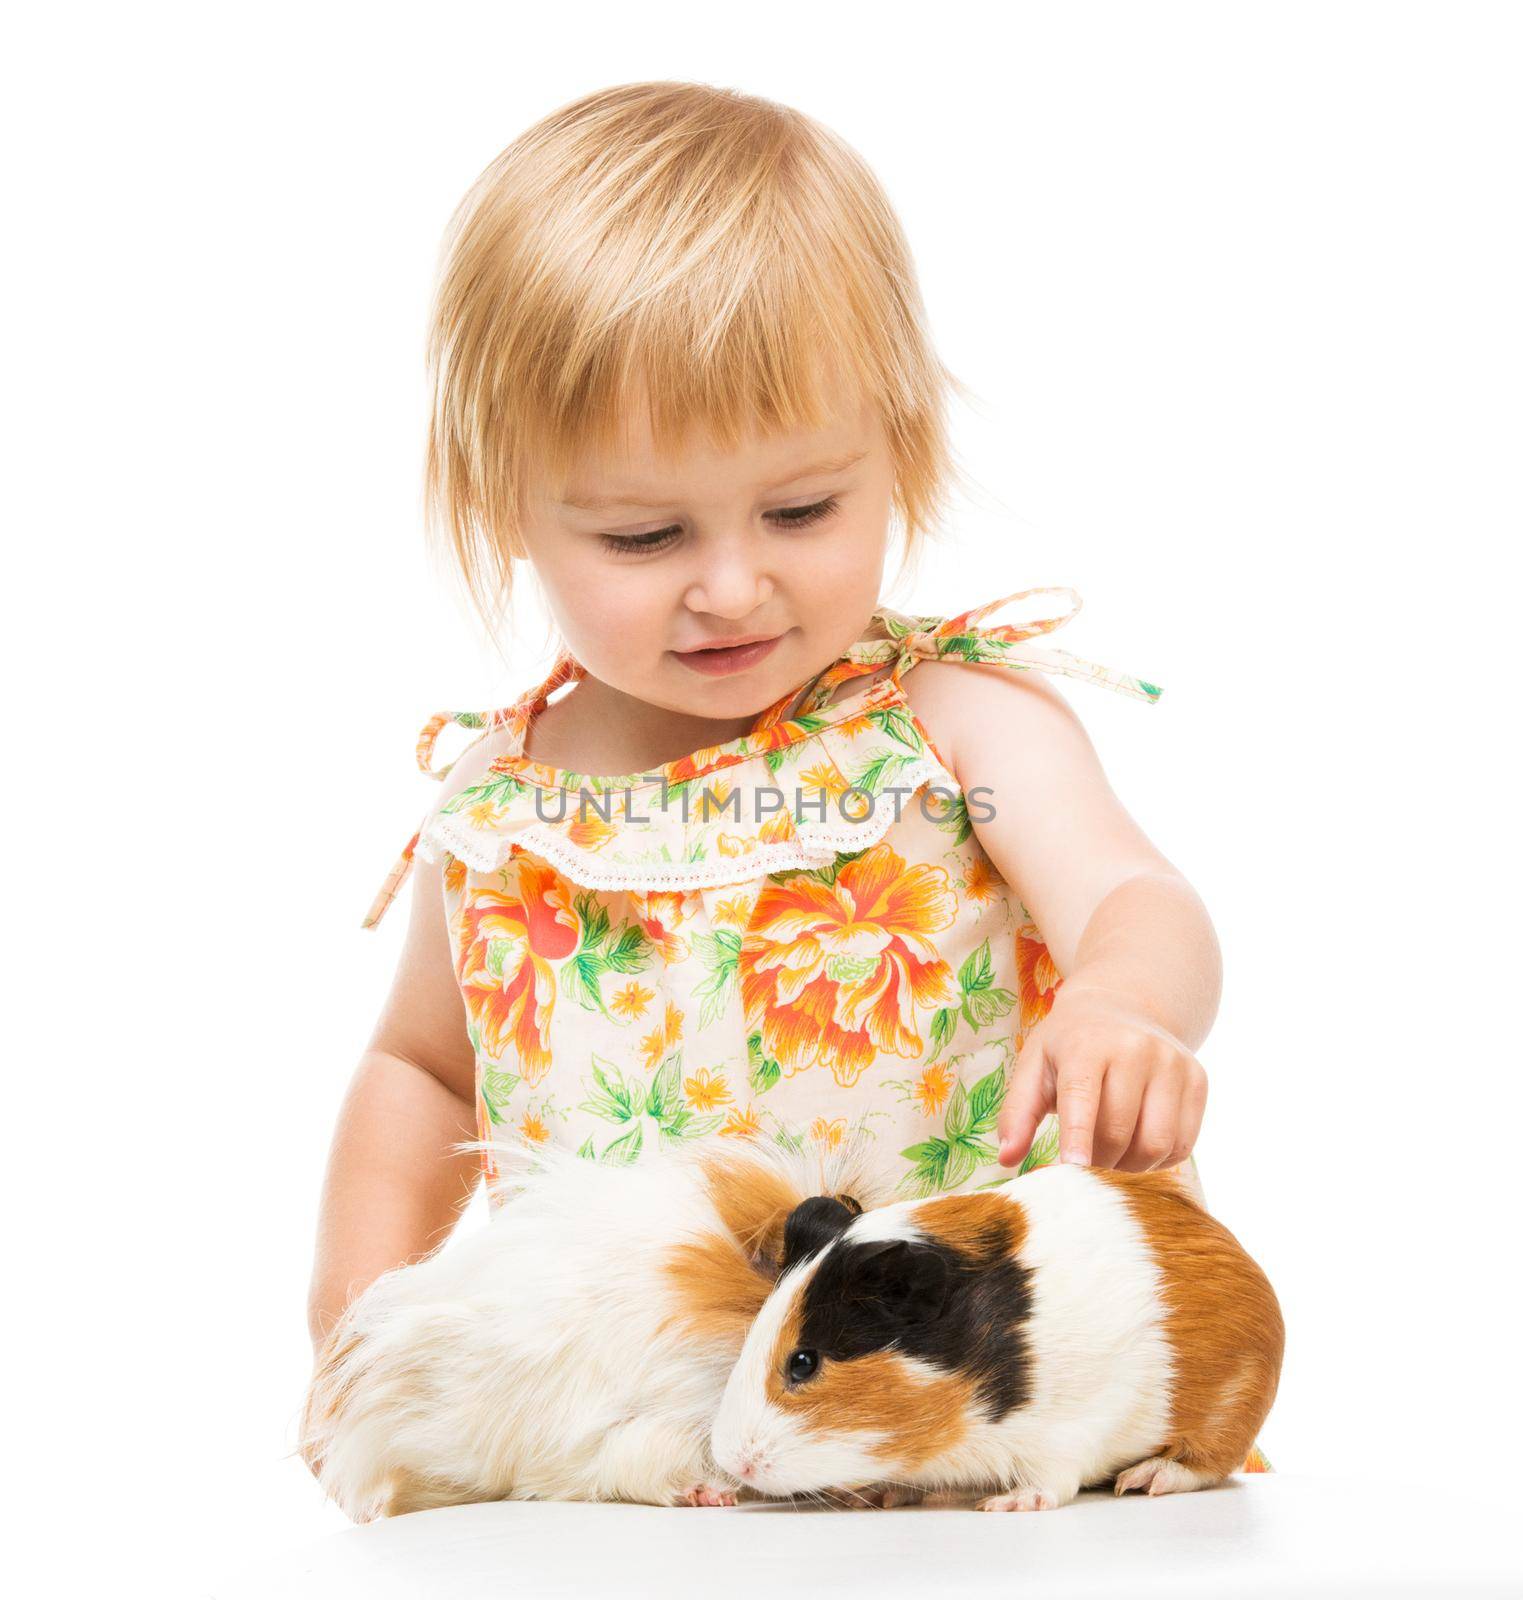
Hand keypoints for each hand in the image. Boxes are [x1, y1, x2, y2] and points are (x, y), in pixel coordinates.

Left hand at [996, 986, 1207, 1170]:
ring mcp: (1173, 1062)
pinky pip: (1181, 1144)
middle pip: (1119, 1131)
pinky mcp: (1198, 1080)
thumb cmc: (1068, 1045)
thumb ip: (1017, 1113)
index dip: (1078, 1138)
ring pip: (1156, 1143)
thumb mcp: (1033, 1066)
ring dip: (1130, 1167)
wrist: (1122, 1006)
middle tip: (1082, 1167)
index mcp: (1087, 1043)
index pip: (1083, 1098)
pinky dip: (1158, 1160)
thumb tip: (1007, 1158)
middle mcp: (1136, 1048)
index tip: (1073, 1171)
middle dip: (1097, 1162)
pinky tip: (1136, 1144)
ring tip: (1109, 1156)